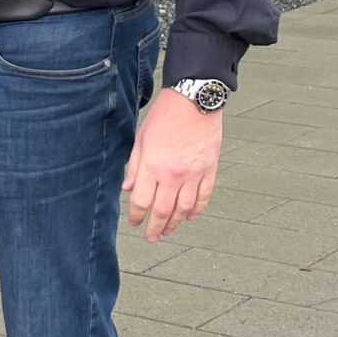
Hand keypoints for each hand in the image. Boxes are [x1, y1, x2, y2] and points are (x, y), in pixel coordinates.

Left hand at [121, 88, 221, 240]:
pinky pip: (204, 197)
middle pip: (163, 210)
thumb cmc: (165, 115)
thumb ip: (135, 166)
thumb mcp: (141, 138)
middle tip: (151, 237)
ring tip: (168, 231)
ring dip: (175, 223)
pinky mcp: (209, 169)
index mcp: (153, 166)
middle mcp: (173, 174)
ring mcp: (194, 174)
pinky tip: (189, 217)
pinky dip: (196, 210)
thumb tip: (128, 188)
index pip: (142, 201)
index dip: (136, 215)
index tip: (134, 222)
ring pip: (184, 208)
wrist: (194, 100)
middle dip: (155, 228)